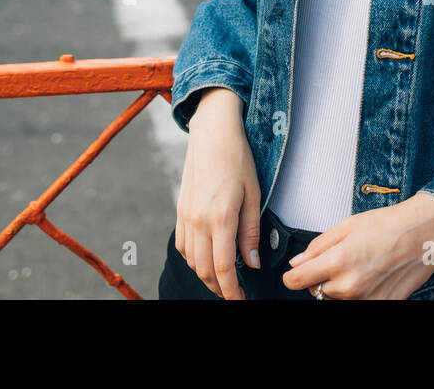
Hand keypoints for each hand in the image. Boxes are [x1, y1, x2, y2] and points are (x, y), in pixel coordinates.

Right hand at [175, 88, 262, 299]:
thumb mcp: (254, 195)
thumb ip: (250, 233)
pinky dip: (193, 258)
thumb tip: (252, 264)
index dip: (231, 291)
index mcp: (220, 218)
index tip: (240, 300)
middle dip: (219, 288)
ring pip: (192, 260)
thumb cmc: (237, 159)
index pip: (223, 269)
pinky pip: (182, 245)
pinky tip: (206, 256)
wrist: (212, 132)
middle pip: (204, 270)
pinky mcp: (180, 210)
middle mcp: (198, 220)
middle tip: (234, 293)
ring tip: (224, 278)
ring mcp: (186, 216)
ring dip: (206, 275)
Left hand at [280, 192, 433, 298]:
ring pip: (336, 298)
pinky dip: (358, 291)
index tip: (297, 270)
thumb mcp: (347, 226)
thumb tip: (297, 262)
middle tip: (342, 257)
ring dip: (340, 285)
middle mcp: (350, 287)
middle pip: (316, 290)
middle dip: (321, 276)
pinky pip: (357, 302)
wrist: (426, 234)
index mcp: (338, 262)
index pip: (295, 282)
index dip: (294, 274)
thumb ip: (317, 246)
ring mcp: (366, 300)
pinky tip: (371, 274)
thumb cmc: (391, 225)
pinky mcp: (381, 305)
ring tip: (360, 263)